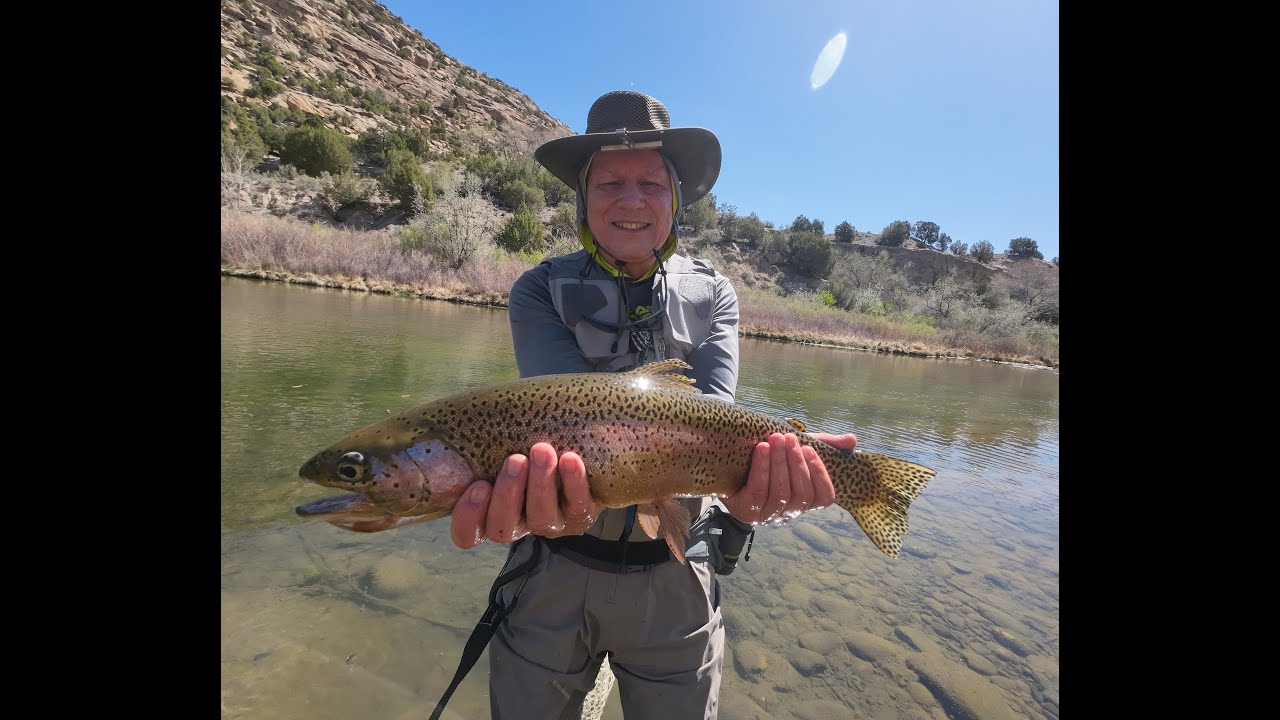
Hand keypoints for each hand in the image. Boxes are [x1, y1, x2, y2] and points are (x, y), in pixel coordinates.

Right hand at [450, 442, 602, 548]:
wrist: (570, 443)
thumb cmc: (518, 442)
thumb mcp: (494, 445)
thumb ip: (475, 443)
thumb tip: (450, 421)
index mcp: (487, 513)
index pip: (467, 535)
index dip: (469, 518)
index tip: (477, 485)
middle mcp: (516, 525)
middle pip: (503, 528)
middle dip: (509, 493)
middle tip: (515, 460)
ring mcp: (548, 523)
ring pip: (540, 517)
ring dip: (540, 484)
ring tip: (542, 451)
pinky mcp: (579, 516)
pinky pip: (578, 506)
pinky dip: (574, 482)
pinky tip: (570, 459)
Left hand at [722, 432, 855, 524]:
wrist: (729, 462)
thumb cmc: (770, 458)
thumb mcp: (796, 449)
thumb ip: (824, 444)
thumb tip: (852, 440)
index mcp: (805, 501)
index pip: (824, 497)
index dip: (820, 475)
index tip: (810, 449)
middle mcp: (789, 513)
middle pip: (801, 494)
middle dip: (795, 463)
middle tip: (788, 438)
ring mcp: (767, 516)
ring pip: (780, 494)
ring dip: (778, 464)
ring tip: (774, 439)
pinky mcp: (745, 512)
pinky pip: (758, 493)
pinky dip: (761, 469)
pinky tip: (760, 450)